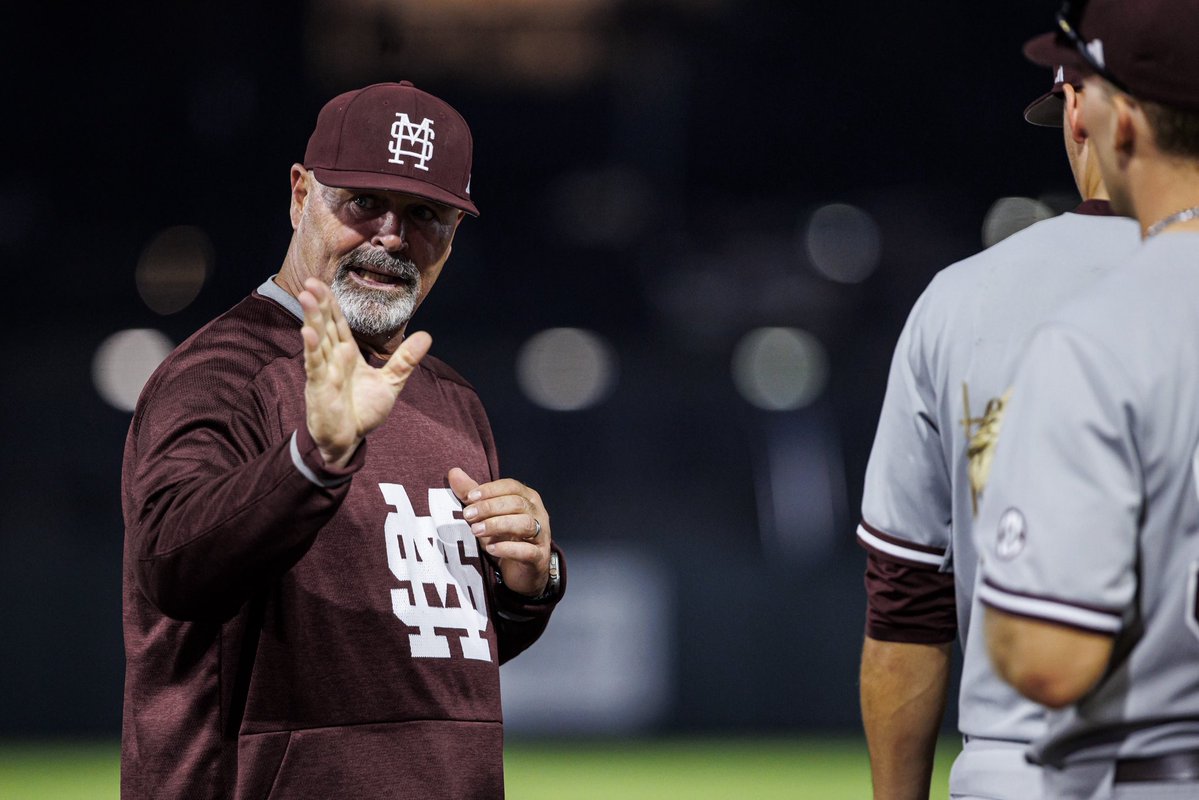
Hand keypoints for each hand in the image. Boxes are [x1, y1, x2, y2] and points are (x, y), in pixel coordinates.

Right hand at [299, 278, 430, 466]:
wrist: (349, 440)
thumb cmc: (363, 411)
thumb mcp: (390, 383)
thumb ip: (405, 360)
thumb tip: (427, 336)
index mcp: (348, 355)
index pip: (339, 323)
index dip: (332, 303)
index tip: (323, 282)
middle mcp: (333, 359)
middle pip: (326, 325)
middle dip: (319, 303)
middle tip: (311, 281)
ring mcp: (324, 371)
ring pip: (317, 339)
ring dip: (312, 318)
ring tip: (306, 296)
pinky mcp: (319, 387)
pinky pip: (314, 365)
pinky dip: (311, 349)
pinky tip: (307, 332)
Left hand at [448, 467, 551, 596]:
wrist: (522, 570)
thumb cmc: (505, 537)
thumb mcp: (486, 515)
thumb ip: (472, 495)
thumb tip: (453, 472)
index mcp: (527, 498)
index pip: (511, 487)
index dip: (491, 490)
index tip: (469, 497)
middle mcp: (538, 513)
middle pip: (517, 503)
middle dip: (490, 507)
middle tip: (468, 515)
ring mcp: (541, 535)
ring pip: (525, 524)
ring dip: (498, 525)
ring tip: (476, 530)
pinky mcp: (539, 557)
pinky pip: (527, 551)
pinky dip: (508, 548)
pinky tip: (490, 548)